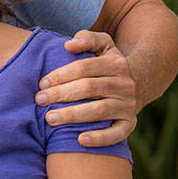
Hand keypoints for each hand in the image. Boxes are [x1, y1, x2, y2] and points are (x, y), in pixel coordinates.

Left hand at [36, 30, 137, 146]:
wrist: (137, 84)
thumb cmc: (106, 65)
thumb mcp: (103, 46)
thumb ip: (87, 38)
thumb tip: (68, 44)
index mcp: (116, 63)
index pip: (84, 67)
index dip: (61, 75)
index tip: (42, 83)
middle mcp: (125, 84)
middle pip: (89, 88)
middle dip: (61, 94)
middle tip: (39, 100)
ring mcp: (129, 105)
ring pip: (99, 110)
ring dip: (73, 115)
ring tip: (49, 119)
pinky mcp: (130, 125)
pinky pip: (117, 134)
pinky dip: (99, 138)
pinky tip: (79, 140)